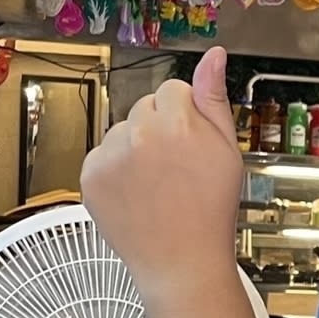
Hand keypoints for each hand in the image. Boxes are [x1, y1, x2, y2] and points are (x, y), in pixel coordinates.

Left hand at [82, 47, 242, 294]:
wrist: (182, 263)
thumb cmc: (211, 210)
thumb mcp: (228, 150)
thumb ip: (215, 98)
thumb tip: (214, 55)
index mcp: (178, 122)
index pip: (172, 91)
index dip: (186, 117)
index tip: (192, 145)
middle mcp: (140, 133)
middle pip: (145, 108)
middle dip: (159, 128)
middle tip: (176, 168)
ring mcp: (111, 155)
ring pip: (122, 131)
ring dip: (135, 148)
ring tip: (156, 185)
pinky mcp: (90, 175)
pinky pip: (102, 156)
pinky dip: (115, 171)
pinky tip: (137, 194)